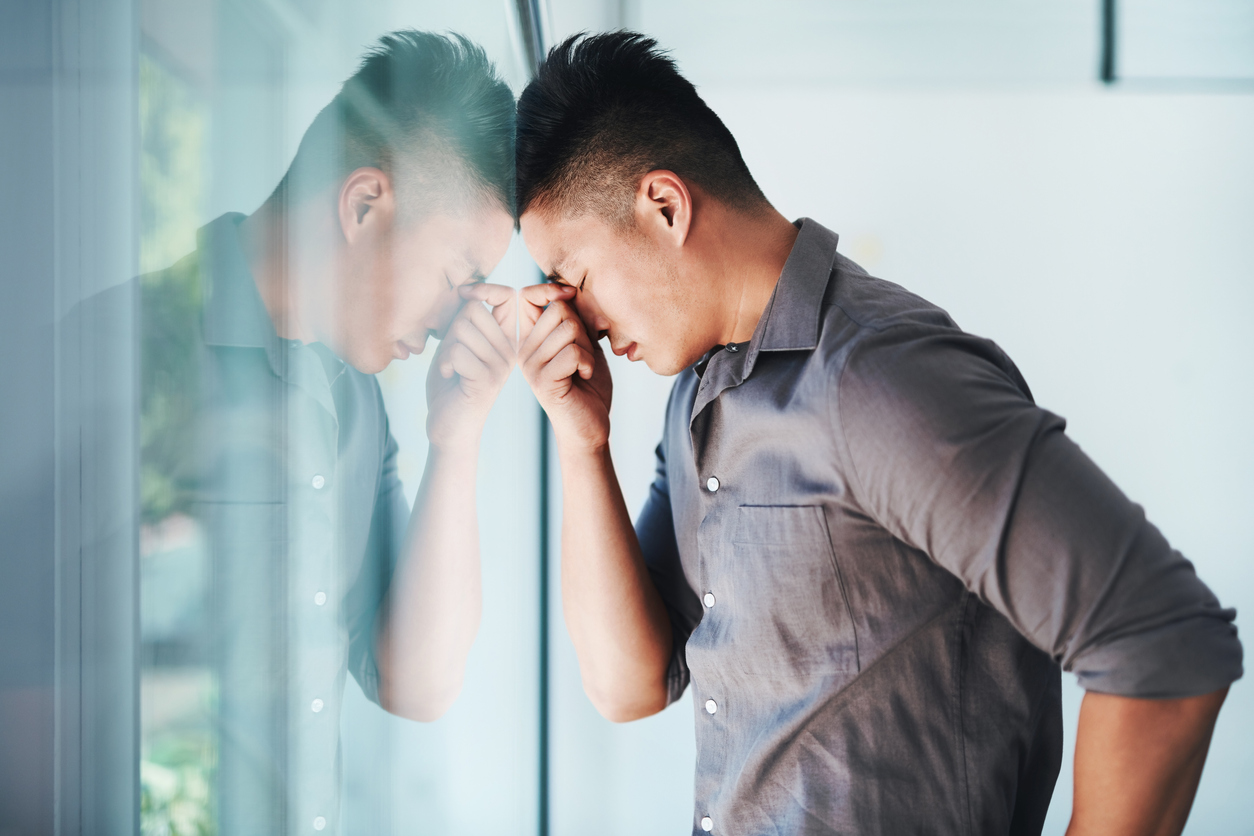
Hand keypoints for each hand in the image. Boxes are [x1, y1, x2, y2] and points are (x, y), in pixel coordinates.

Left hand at [425, 283, 516, 450]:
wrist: (449, 427)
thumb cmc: (450, 384)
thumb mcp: (455, 344)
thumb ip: (463, 320)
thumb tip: (465, 291)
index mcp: (506, 339)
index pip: (508, 297)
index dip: (485, 288)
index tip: (464, 295)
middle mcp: (510, 351)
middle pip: (473, 311)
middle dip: (451, 329)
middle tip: (451, 355)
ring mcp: (501, 366)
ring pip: (462, 329)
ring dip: (446, 349)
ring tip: (451, 369)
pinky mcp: (487, 380)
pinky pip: (456, 352)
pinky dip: (444, 363)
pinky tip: (450, 377)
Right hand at [518, 283, 611, 452]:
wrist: (589, 427)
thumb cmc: (588, 386)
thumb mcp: (584, 344)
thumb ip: (575, 319)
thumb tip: (570, 290)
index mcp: (530, 339)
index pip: (527, 296)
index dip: (550, 290)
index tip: (571, 298)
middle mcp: (523, 349)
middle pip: (558, 310)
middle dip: (583, 329)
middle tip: (584, 355)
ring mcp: (530, 365)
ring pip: (569, 329)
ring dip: (588, 349)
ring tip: (583, 368)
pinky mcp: (543, 381)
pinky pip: (573, 352)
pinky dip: (588, 363)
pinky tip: (584, 377)